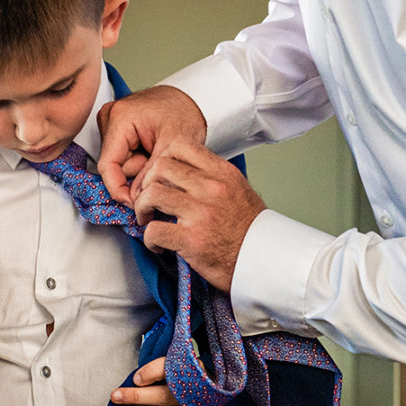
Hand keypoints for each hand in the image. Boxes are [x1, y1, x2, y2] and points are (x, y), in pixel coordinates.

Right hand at [97, 86, 206, 205]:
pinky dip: (141, 160)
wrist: (192, 99)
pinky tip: (154, 149)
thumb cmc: (185, 112)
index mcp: (120, 117)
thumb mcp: (173, 145)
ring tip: (159, 152)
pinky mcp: (119, 129)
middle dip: (139, 172)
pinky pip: (125, 157)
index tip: (135, 204)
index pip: (108, 166)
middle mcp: (110, 117)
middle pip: (115, 166)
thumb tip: (136, 198)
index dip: (120, 190)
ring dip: (141, 166)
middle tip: (160, 161)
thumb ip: (152, 174)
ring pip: (121, 164)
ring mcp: (113, 122)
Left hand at [110, 357, 210, 405]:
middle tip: (116, 395)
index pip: (170, 369)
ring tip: (132, 402)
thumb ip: (159, 366)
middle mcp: (199, 391)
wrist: (212, 389)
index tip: (135, 378)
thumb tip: (136, 378)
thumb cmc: (187, 372)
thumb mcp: (177, 361)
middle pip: (162, 396)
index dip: (150, 372)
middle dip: (135, 396)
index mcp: (195, 368)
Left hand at [133, 141, 264, 291]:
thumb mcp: (239, 189)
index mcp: (223, 173)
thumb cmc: (250, 229)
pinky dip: (149, 239)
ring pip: (152, 194)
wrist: (263, 260)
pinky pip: (154, 230)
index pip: (180, 146)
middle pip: (160, 167)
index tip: (160, 176)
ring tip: (149, 220)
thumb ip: (214, 176)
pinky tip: (158, 245)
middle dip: (147, 183)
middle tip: (149, 200)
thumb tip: (185, 169)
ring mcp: (201, 213)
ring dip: (142, 208)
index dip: (162, 159)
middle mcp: (212, 188)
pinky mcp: (191, 240)